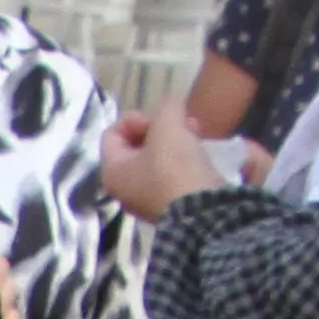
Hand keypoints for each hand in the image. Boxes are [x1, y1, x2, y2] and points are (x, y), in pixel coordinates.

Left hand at [98, 100, 222, 222]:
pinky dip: (184, 158)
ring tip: (195, 131)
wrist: (206, 212)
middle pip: (136, 145)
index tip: (157, 119)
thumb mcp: (168, 126)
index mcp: (113, 172)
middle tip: (181, 122)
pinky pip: (173, 172)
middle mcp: (126, 190)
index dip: (134, 118)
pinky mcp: (174, 204)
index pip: (112, 133)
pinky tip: (201, 149)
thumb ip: (167, 107)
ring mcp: (150, 200)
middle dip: (160, 127)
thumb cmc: (176, 168)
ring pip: (158, 157)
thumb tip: (172, 105)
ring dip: (175, 139)